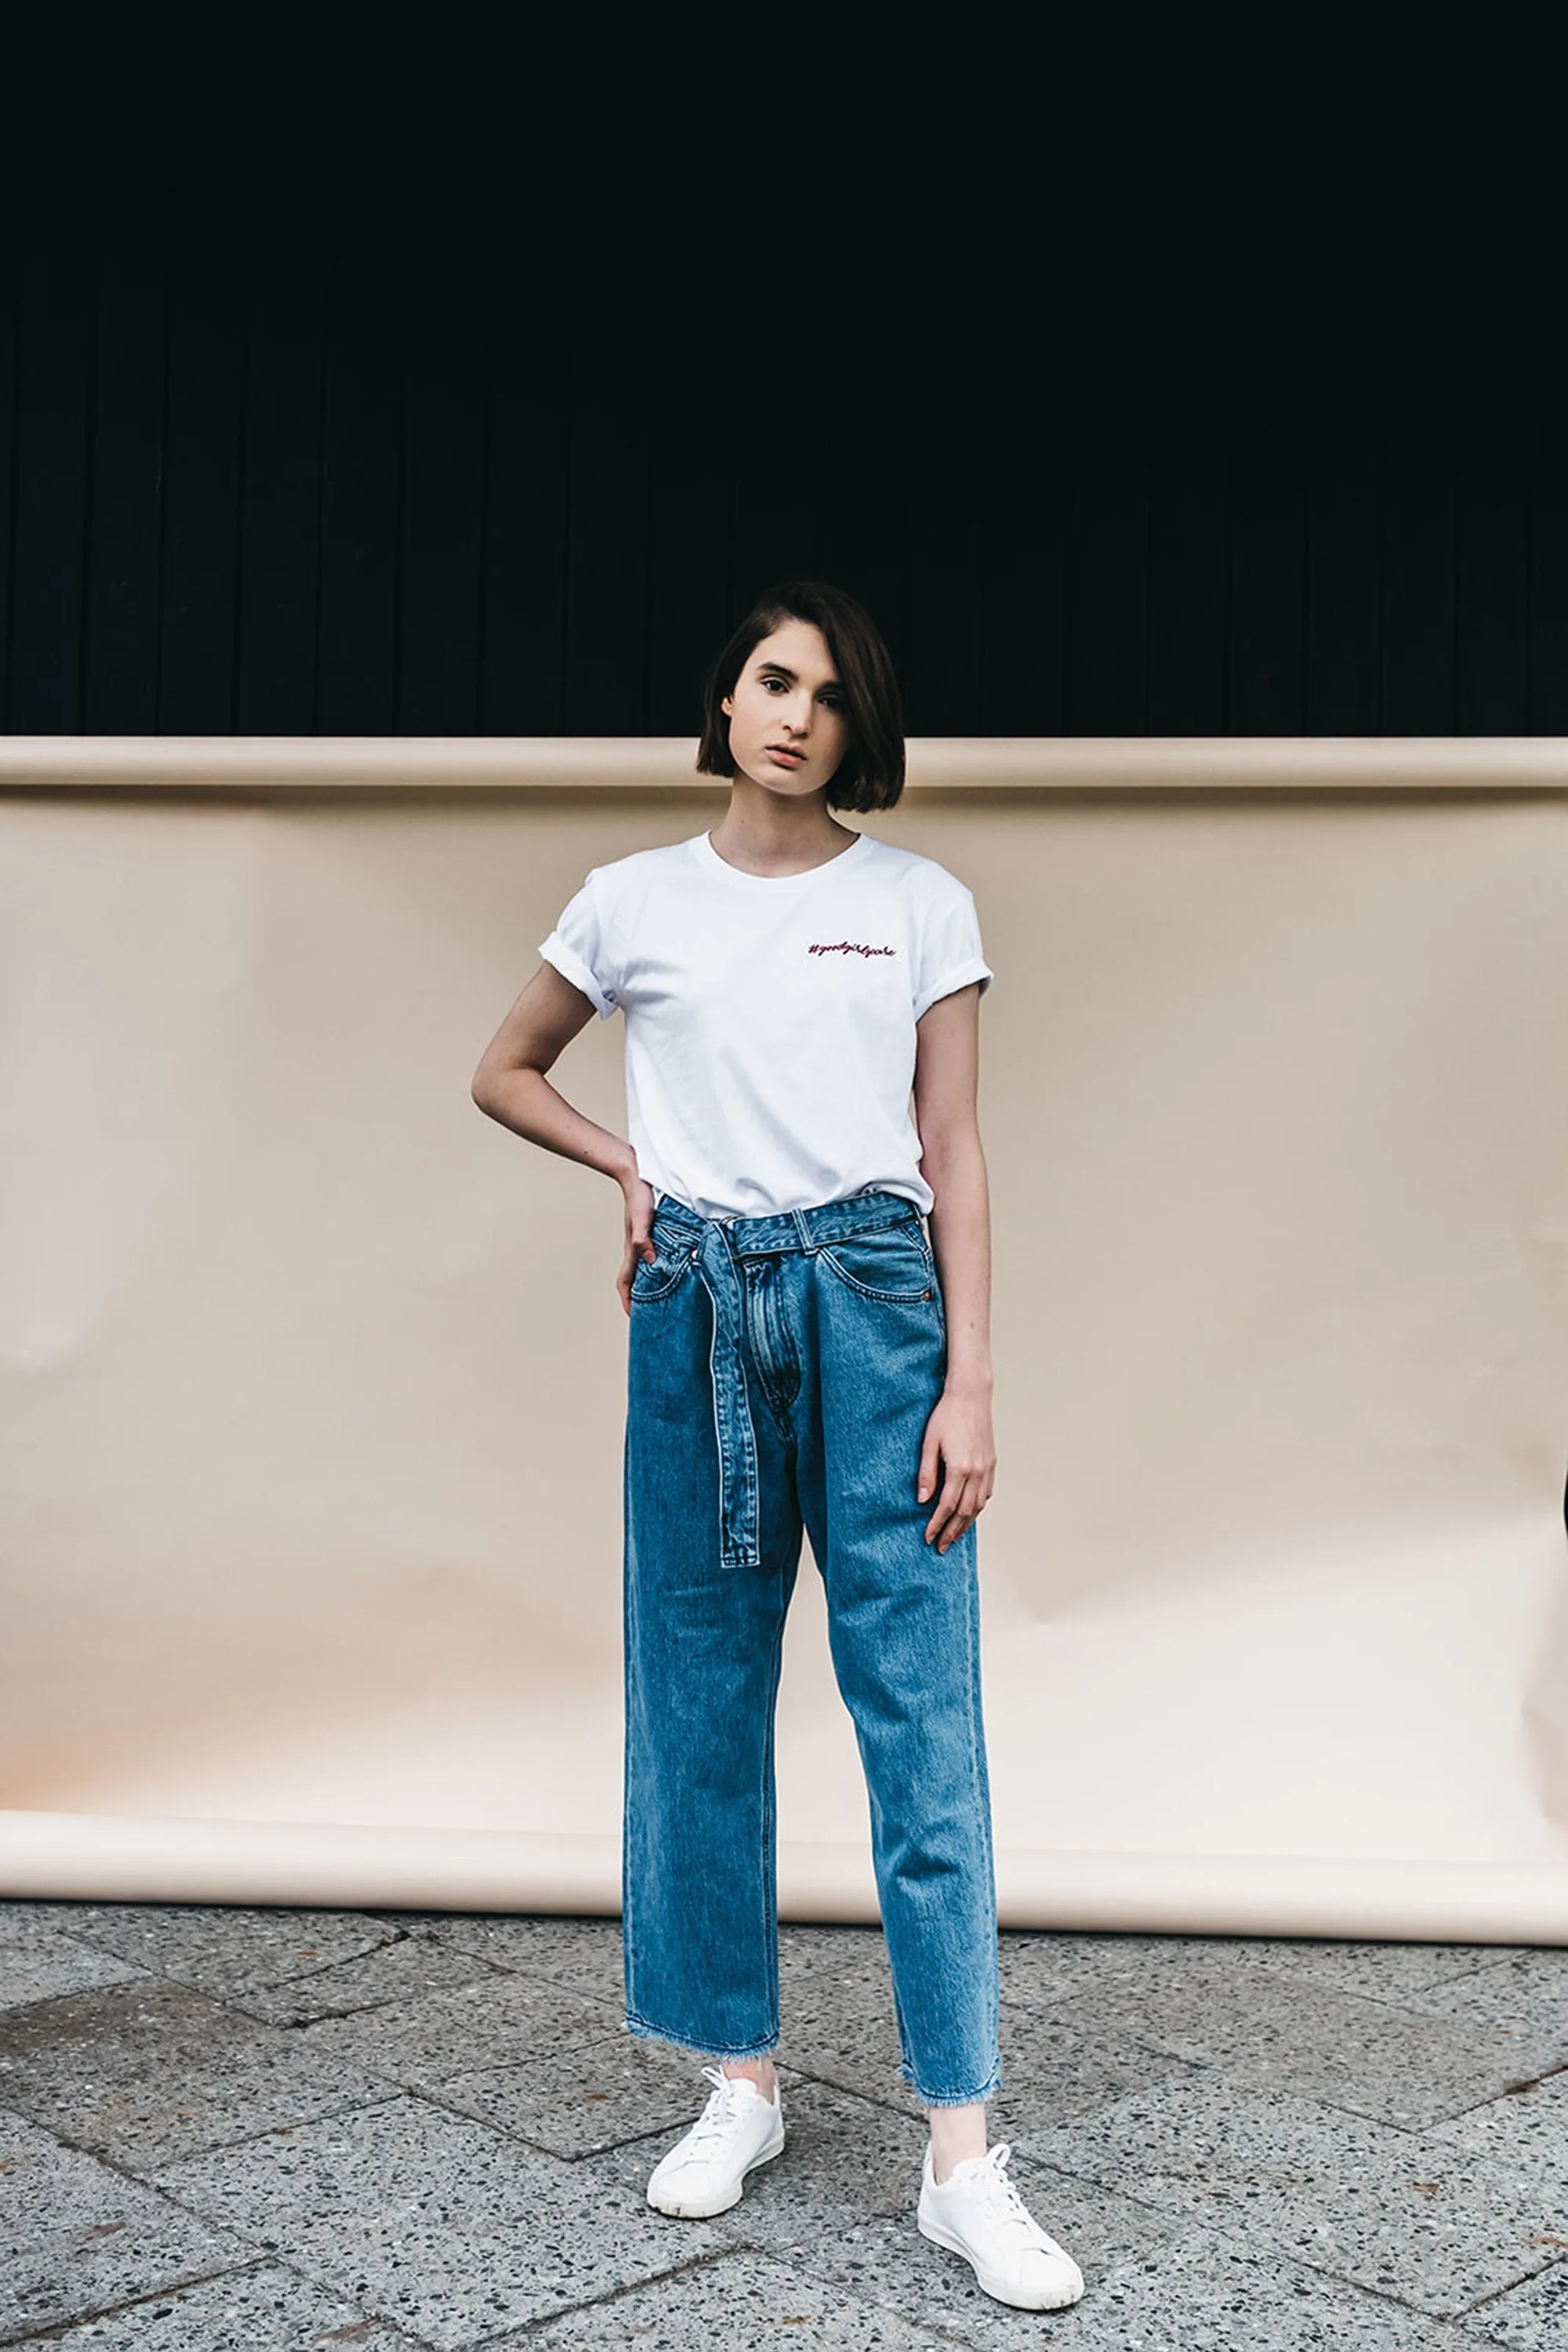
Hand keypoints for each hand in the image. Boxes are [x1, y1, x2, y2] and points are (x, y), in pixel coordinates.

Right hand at [616, 1177, 660, 1316]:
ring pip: (646, 1269)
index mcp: (632, 1250)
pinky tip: (676, 1267)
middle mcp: (637, 1249)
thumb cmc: (640, 1196)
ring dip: (653, 1284)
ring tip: (667, 1296)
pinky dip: (662, 1266)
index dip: (628, 1300)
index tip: (633, 1317)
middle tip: (654, 1313)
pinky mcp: (653, 1234)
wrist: (638, 1174)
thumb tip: (649, 1260)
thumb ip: (642, 1239)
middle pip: (636, 1280)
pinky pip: (655, 1256)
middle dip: (641, 1298)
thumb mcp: (642, 1218)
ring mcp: (644, 1242)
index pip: (626, 1282)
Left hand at [916, 1384, 995, 1551]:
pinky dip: (977, 1508)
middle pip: (964, 1512)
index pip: (947, 1507)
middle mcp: (977, 1472)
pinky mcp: (991, 1463)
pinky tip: (969, 1514)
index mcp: (960, 1468)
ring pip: (978, 1506)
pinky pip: (986, 1494)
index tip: (927, 1538)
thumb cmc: (946, 1416)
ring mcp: (987, 1468)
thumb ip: (926, 1474)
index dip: (936, 1525)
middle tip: (940, 1547)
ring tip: (953, 1537)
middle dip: (951, 1532)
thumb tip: (922, 1501)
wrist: (971, 1396)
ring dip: (966, 1525)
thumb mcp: (929, 1443)